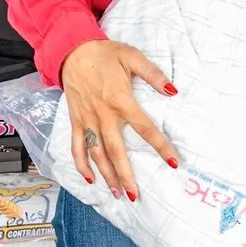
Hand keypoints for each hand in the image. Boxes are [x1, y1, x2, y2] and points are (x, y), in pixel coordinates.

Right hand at [59, 39, 180, 201]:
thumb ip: (154, 74)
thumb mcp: (133, 57)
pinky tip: (90, 180)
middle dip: (126, 175)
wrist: (72, 50)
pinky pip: (77, 147)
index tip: (172, 162)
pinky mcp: (75, 121)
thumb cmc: (105, 54)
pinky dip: (81, 165)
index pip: (145, 129)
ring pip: (96, 154)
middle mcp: (103, 115)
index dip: (160, 146)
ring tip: (117, 194)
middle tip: (135, 195)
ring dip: (107, 175)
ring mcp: (87, 120)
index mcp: (121, 101)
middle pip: (116, 151)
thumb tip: (173, 90)